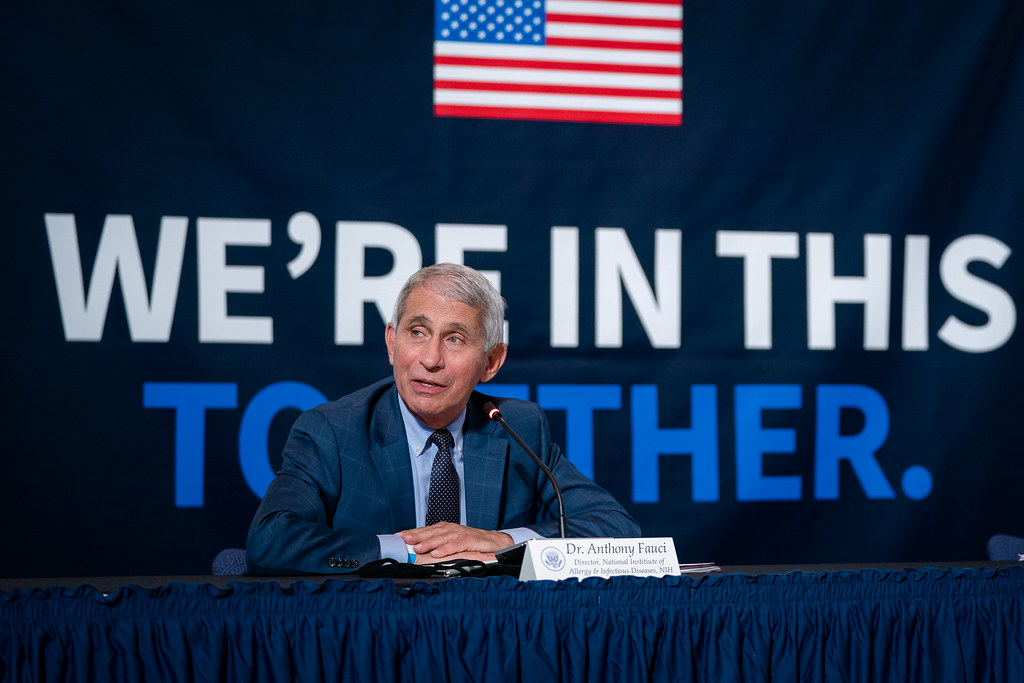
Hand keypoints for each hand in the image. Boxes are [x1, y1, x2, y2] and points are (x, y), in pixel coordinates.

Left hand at [398, 522, 512, 562]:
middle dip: (417, 535)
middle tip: (404, 540)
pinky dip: (448, 548)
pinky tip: (438, 553)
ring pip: (444, 536)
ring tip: (418, 547)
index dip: (413, 532)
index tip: (399, 536)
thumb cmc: (473, 543)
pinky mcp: (473, 540)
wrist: (497, 542)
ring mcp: (463, 533)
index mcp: (446, 529)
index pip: (427, 529)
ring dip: (430, 542)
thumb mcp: (453, 544)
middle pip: (432, 531)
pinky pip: (458, 544)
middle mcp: (453, 529)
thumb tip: (418, 551)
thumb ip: (438, 546)